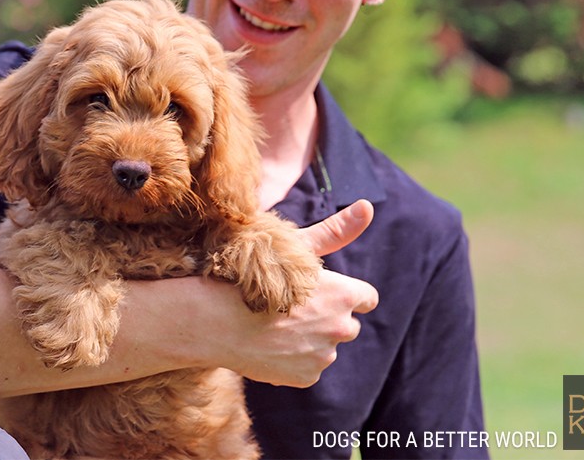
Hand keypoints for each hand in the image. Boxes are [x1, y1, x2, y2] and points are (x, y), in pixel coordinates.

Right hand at [215, 200, 378, 386]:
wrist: (214, 320)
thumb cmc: (252, 277)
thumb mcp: (295, 247)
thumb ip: (336, 231)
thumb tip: (368, 205)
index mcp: (344, 295)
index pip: (366, 298)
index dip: (345, 295)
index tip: (324, 294)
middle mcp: (342, 327)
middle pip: (347, 326)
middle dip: (327, 319)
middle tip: (291, 309)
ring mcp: (323, 356)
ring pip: (324, 348)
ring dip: (308, 341)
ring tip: (273, 328)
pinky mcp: (306, 377)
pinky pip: (306, 368)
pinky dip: (292, 361)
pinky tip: (268, 346)